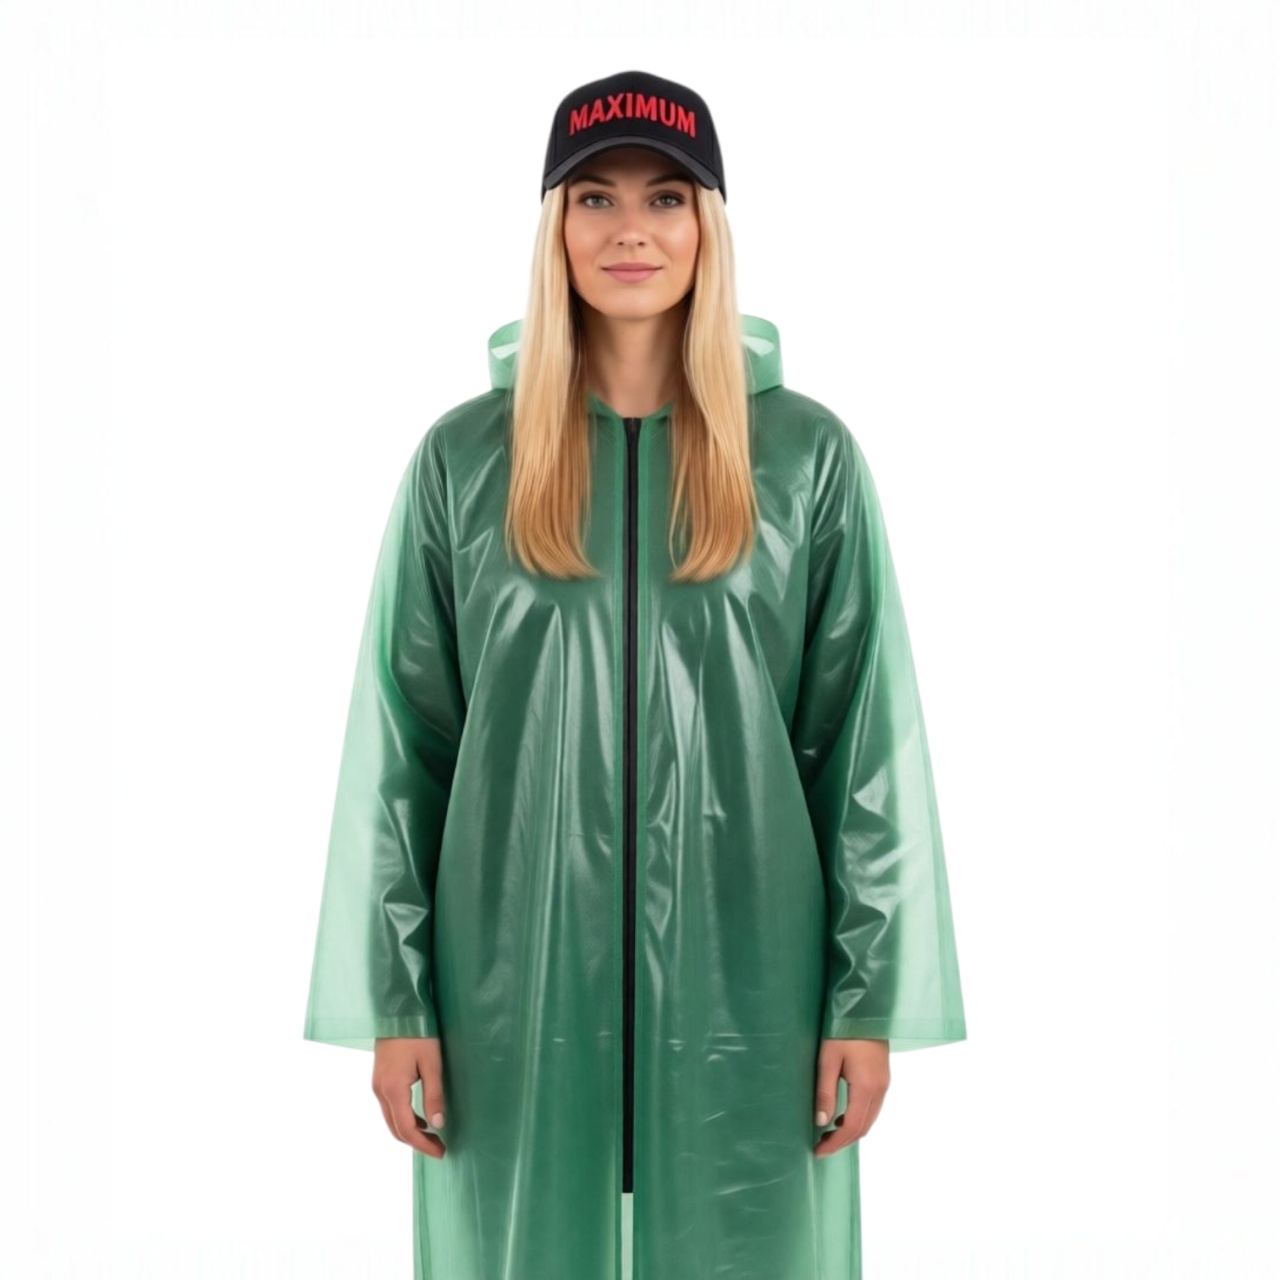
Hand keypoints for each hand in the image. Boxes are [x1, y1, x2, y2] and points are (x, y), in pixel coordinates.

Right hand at [373, 1037, 447, 1159]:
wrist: (398, 1009)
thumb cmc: (419, 1033)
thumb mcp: (432, 1063)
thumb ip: (434, 1095)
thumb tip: (438, 1124)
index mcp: (393, 1090)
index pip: (406, 1130)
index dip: (423, 1145)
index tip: (441, 1152)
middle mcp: (380, 1091)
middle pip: (395, 1129)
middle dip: (416, 1142)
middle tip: (439, 1148)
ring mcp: (377, 1085)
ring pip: (391, 1120)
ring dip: (410, 1131)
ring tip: (433, 1135)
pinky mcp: (380, 1078)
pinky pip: (390, 1107)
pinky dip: (404, 1118)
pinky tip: (421, 1117)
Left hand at [813, 1038, 889, 1157]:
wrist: (866, 1008)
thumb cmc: (843, 1029)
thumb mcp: (828, 1059)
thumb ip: (825, 1091)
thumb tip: (821, 1121)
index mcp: (867, 1087)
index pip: (852, 1128)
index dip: (835, 1144)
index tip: (818, 1152)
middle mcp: (880, 1089)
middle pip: (863, 1128)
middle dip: (842, 1141)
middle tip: (820, 1146)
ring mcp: (884, 1084)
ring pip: (869, 1119)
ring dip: (850, 1131)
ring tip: (828, 1134)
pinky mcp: (883, 1077)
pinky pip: (872, 1108)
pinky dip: (857, 1118)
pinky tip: (842, 1116)